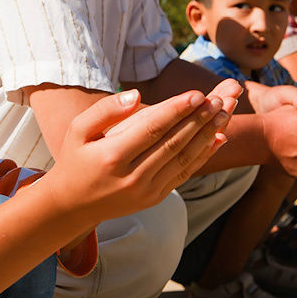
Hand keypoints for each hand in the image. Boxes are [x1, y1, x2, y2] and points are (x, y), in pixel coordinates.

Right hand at [45, 81, 240, 226]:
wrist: (72, 204)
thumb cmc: (75, 158)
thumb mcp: (78, 129)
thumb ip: (105, 110)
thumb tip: (137, 96)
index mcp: (112, 157)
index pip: (152, 129)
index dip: (177, 110)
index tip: (197, 93)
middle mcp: (132, 177)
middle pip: (173, 143)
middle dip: (199, 119)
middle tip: (219, 98)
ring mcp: (146, 191)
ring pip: (184, 158)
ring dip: (207, 134)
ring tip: (224, 112)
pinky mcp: (155, 197)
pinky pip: (184, 173)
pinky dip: (203, 155)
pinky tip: (218, 137)